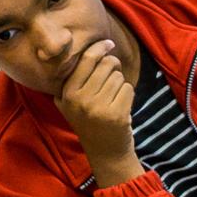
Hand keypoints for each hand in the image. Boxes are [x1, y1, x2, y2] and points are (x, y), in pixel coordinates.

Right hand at [54, 35, 138, 173]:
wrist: (105, 153)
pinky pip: (128, 89)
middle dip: (113, 67)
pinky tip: (121, 107)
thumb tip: (89, 47)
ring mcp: (99, 108)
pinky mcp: (117, 115)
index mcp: (68, 94)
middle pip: (106, 64)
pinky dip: (128, 95)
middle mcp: (81, 100)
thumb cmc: (90, 122)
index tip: (108, 43)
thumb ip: (71, 79)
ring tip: (113, 99)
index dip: (99, 47)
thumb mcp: (70, 104)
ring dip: (120, 84)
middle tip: (111, 80)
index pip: (86, 59)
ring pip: (118, 77)